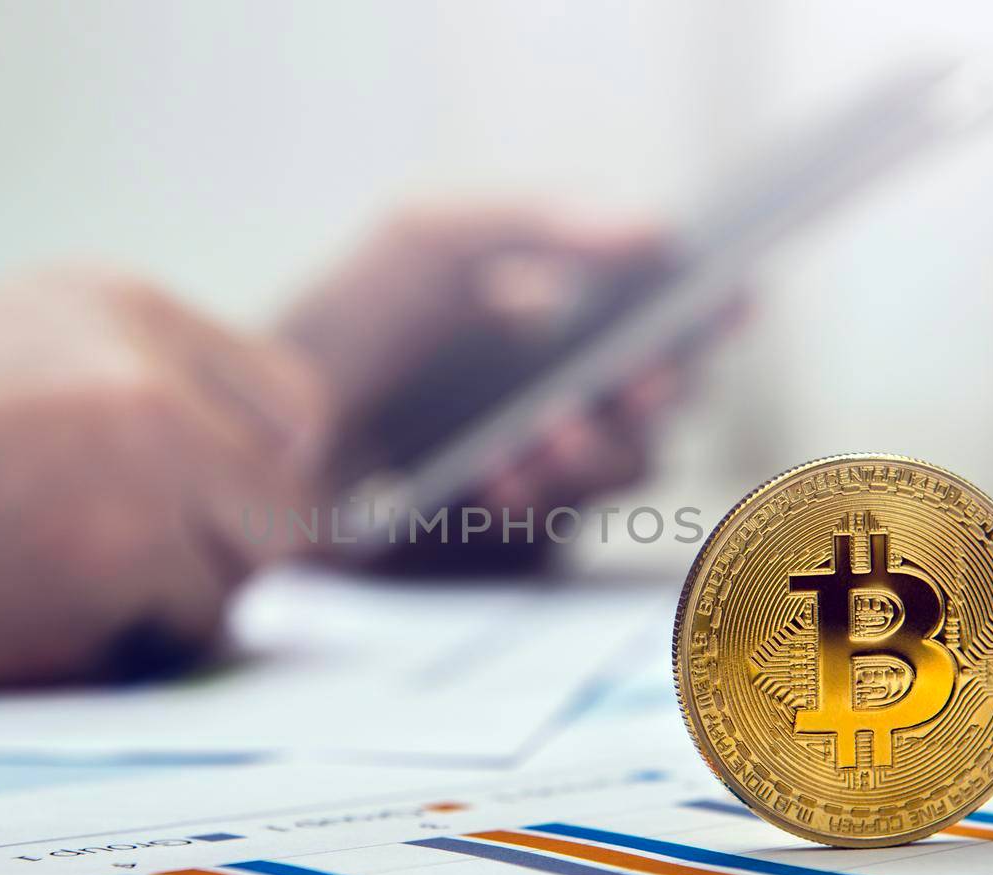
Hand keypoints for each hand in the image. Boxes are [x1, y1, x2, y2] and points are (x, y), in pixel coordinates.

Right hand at [0, 268, 328, 691]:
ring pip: (234, 586)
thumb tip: (250, 488)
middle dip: (228, 551)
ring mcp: (138, 475)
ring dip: (167, 608)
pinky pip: (166, 647)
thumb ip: (142, 398)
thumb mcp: (7, 352)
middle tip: (142, 571)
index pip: (292, 408)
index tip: (220, 507)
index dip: (257, 472)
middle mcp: (151, 380)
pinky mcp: (104, 577)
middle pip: (283, 504)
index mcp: (127, 308)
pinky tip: (7, 615)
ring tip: (39, 582)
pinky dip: (109, 654)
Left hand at [278, 205, 733, 561]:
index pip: (661, 315)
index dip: (707, 309)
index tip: (733, 297)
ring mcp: (545, 469)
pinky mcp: (513, 536)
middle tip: (639, 375)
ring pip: (631, 462)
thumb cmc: (346, 328)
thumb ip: (536, 220)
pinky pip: (566, 521)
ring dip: (599, 444)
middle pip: (665, 395)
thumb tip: (658, 228)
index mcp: (561, 321)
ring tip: (547, 430)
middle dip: (660, 384)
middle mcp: (567, 395)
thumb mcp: (428, 242)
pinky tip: (502, 475)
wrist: (258, 436)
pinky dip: (544, 492)